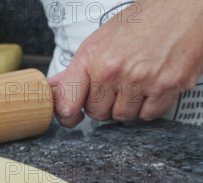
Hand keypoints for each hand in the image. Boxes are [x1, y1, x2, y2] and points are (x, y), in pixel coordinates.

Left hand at [49, 0, 202, 127]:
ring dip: (129, 106)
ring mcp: (140, 80)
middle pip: (97, 113)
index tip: (72, 116)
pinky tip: (152, 86)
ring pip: (123, 116)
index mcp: (92, 58)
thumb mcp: (101, 39)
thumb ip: (77, 69)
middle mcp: (113, 70)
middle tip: (116, 87)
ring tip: (136, 83)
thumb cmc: (143, 20)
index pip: (67, 103)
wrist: (185, 7)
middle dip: (104, 105)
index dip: (67, 114)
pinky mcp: (167, 86)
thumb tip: (54, 88)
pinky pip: (149, 115)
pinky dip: (150, 106)